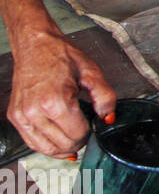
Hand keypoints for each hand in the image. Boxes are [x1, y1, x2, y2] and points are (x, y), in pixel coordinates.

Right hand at [7, 30, 114, 158]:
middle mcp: (34, 111)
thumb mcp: (91, 73)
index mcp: (54, 101)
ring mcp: (22, 115)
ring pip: (45, 148)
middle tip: (85, 132)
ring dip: (63, 149)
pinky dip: (46, 146)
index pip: (76, 134)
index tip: (92, 125)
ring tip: (74, 139)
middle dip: (78, 142)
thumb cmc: (60, 56)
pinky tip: (58, 142)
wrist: (35, 45)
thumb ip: (105, 97)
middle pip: (62, 144)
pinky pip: (31, 142)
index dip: (89, 133)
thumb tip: (108, 118)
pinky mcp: (15, 116)